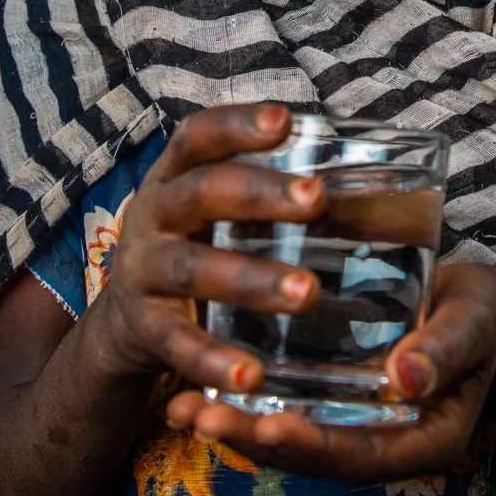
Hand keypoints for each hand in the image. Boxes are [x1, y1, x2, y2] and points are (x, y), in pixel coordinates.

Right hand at [87, 103, 327, 389]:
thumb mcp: (218, 212)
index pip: (199, 137)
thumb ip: (269, 196)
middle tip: (316, 198)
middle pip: (199, 194)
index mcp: (175, 176)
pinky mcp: (144, 327)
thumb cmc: (198, 246)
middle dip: (258, 195)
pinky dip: (213, 361)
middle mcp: (152, 214)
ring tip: (307, 293)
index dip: (237, 125)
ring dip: (250, 280)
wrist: (127, 319)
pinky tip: (251, 376)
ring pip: (193, 270)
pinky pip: (178, 345)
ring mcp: (142, 271)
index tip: (285, 119)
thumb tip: (368, 181)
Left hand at [167, 263, 495, 483]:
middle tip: (198, 418)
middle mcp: (385, 445)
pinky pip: (285, 413)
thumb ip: (443, 349)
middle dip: (253, 442)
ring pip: (290, 440)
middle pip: (313, 457)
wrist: (479, 304)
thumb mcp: (473, 322)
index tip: (264, 425)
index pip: (361, 458)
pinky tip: (192, 387)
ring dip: (234, 429)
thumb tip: (404, 379)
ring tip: (178, 408)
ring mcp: (356, 428)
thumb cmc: (481, 312)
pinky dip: (241, 406)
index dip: (311, 446)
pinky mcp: (334, 404)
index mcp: (425, 440)